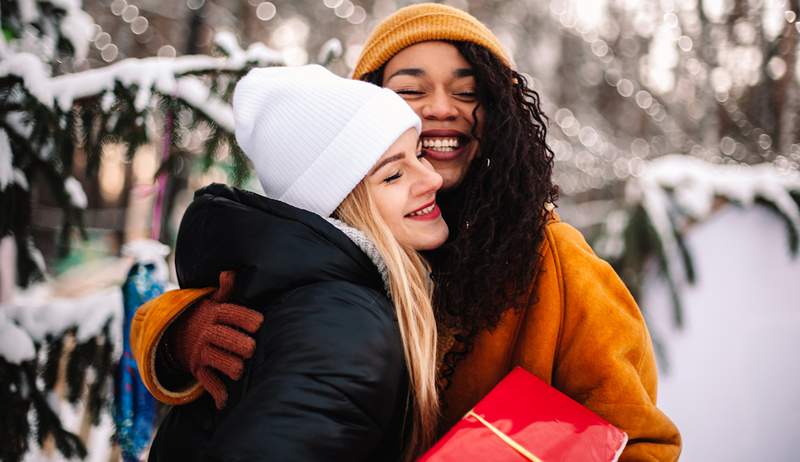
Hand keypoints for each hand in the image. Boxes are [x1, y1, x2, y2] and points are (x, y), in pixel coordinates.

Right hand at [166, 271, 262, 408]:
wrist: (176, 334)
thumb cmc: (209, 316)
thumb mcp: (214, 301)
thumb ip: (226, 289)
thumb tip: (231, 271)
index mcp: (215, 313)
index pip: (230, 313)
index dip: (244, 318)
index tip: (258, 323)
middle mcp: (208, 332)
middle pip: (223, 337)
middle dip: (238, 344)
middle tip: (250, 348)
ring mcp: (202, 351)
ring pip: (216, 360)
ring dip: (230, 366)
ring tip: (240, 368)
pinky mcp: (199, 368)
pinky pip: (207, 381)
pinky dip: (217, 392)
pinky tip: (225, 401)